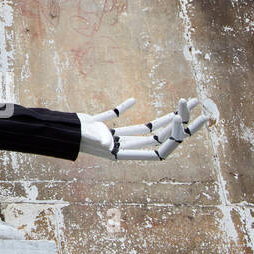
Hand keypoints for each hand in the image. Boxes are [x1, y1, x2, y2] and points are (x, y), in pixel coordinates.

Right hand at [77, 96, 214, 159]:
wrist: (56, 132)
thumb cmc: (75, 137)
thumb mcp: (91, 139)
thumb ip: (103, 140)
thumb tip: (111, 144)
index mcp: (126, 153)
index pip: (158, 150)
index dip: (173, 139)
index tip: (183, 124)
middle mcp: (124, 146)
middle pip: (159, 137)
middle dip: (179, 124)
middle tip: (198, 109)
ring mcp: (113, 136)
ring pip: (146, 128)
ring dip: (164, 117)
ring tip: (182, 104)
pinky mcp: (101, 125)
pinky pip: (118, 117)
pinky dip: (125, 109)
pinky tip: (133, 101)